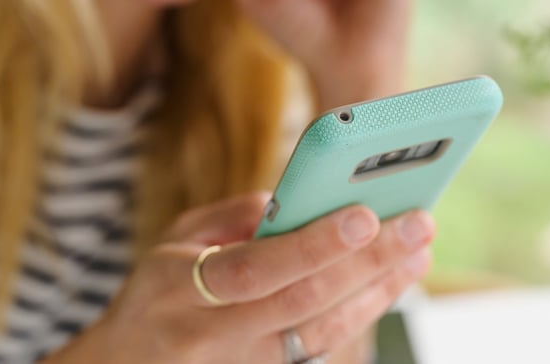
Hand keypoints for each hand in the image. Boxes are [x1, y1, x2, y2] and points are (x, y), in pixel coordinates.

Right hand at [43, 193, 433, 363]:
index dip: (313, 244)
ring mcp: (245, 362)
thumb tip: (298, 202)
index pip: (258, 267)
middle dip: (369, 261)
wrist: (130, 363)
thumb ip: (234, 217)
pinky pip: (324, 344)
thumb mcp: (176, 238)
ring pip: (325, 329)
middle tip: (419, 223)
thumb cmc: (158, 287)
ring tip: (419, 250)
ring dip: (380, 288)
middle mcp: (216, 333)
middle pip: (306, 300)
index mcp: (181, 286)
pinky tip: (393, 280)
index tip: (364, 214)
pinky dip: (363, 309)